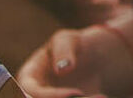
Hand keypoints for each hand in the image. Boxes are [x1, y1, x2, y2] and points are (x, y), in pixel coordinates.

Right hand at [18, 21, 132, 97]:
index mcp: (29, 78)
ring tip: (101, 95)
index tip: (77, 93)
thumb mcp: (67, 40)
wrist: (91, 58)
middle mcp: (36, 94)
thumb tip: (63, 69)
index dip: (51, 96)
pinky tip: (103, 96)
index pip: (31, 92)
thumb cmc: (74, 45)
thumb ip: (63, 50)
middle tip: (88, 95)